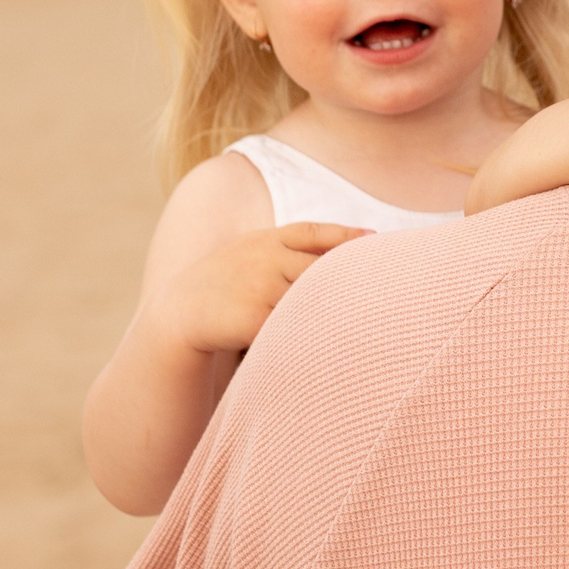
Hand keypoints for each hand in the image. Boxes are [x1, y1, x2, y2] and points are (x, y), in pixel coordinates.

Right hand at [156, 222, 368, 354]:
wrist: (181, 312)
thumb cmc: (223, 284)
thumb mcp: (248, 253)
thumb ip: (284, 250)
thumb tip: (333, 253)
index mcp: (265, 241)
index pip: (311, 232)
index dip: (344, 235)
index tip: (374, 238)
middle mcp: (266, 260)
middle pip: (320, 266)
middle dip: (350, 274)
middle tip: (387, 282)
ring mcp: (263, 289)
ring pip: (311, 296)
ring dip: (336, 304)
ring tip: (370, 314)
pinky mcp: (258, 319)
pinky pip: (294, 324)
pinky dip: (314, 329)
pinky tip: (334, 336)